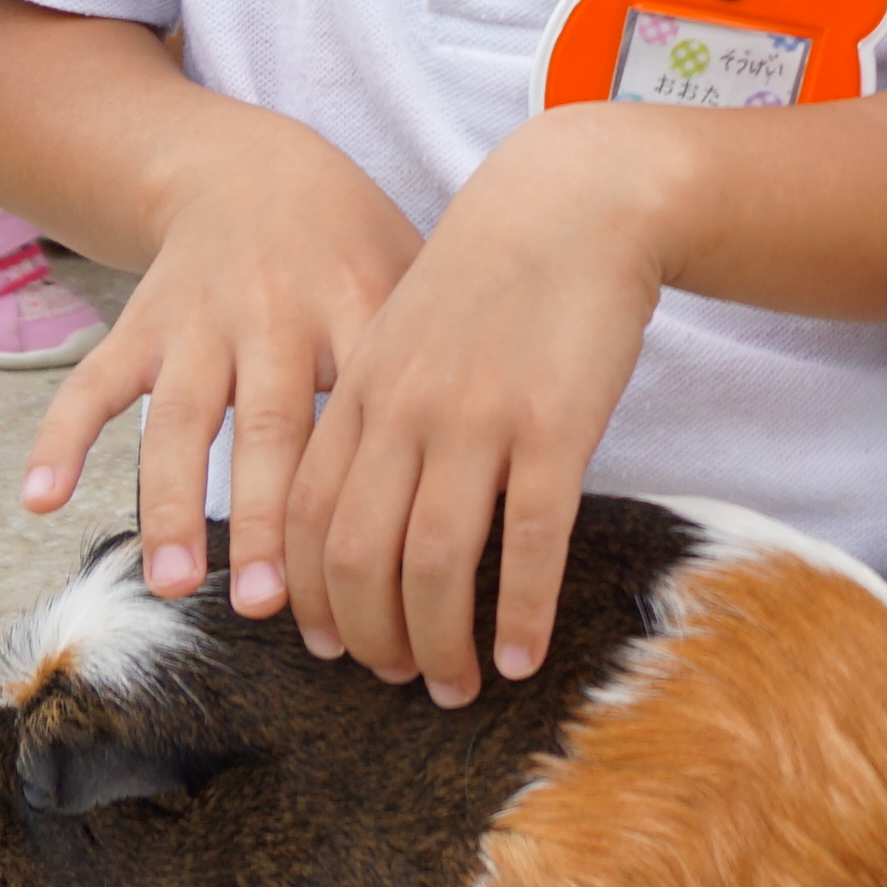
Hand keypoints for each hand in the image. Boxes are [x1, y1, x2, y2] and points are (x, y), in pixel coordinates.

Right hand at [16, 113, 419, 613]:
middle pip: (267, 430)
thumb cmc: (352, 246)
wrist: (251, 166)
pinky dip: (62, 437)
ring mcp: (199, 320)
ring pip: (177, 419)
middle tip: (268, 606)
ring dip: (169, 503)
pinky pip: (93, 382)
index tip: (381, 582)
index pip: (364, 418)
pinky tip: (41, 500)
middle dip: (264, 521)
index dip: (367, 499)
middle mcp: (274, 316)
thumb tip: (507, 484)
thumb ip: (443, 363)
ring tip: (172, 585)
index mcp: (356, 309)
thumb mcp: (413, 277)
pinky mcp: (140, 322)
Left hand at [274, 101, 680, 696]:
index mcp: (360, 391)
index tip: (332, 646)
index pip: (309, 520)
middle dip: (370, 638)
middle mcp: (404, 411)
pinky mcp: (555, 425)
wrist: (577, 200)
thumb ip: (381, 411)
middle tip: (399, 680)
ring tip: (458, 685)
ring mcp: (478, 419)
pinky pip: (528, 541)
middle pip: (357, 557)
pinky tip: (523, 654)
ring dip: (439, 642)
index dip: (314, 598)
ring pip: (433, 562)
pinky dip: (519, 611)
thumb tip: (370, 506)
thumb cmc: (495, 276)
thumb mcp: (408, 334)